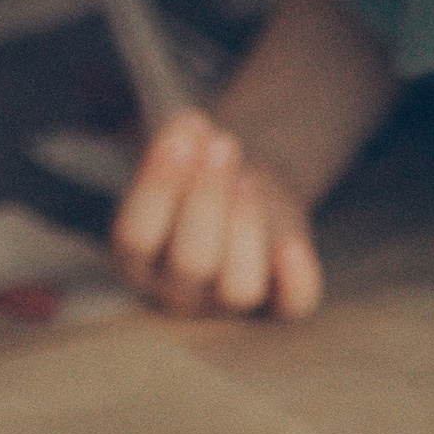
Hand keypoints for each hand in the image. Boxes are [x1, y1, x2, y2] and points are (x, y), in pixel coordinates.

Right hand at [110, 112, 321, 319]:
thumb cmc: (201, 178)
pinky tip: (292, 243)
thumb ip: (177, 142)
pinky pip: (293, 306)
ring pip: (239, 289)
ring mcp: (229, 307)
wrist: (248, 197)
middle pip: (191, 263)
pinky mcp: (279, 306)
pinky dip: (297, 278)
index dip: (158, 187)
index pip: (137, 239)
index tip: (183, 137)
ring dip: (246, 228)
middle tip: (224, 144)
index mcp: (138, 261)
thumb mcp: (182, 157)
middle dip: (208, 197)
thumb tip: (190, 127)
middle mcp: (178, 294)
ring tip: (249, 176)